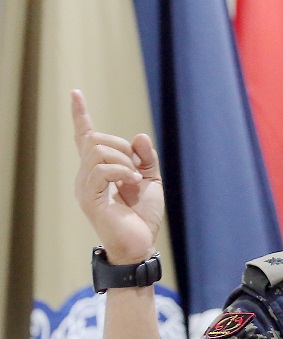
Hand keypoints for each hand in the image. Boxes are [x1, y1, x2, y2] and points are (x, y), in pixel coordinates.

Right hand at [72, 90, 164, 263]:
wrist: (140, 244)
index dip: (81, 115)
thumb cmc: (142, 216)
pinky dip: (122, 171)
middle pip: (96, 140)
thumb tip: (139, 136)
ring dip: (124, 161)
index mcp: (99, 170)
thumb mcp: (150, 181)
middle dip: (122, 147)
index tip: (76, 93)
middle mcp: (86, 176)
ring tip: (134, 180)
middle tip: (137, 169)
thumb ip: (145, 159)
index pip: (85, 138)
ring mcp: (85, 186)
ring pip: (98, 151)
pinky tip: (131, 184)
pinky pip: (101, 169)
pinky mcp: (89, 198)